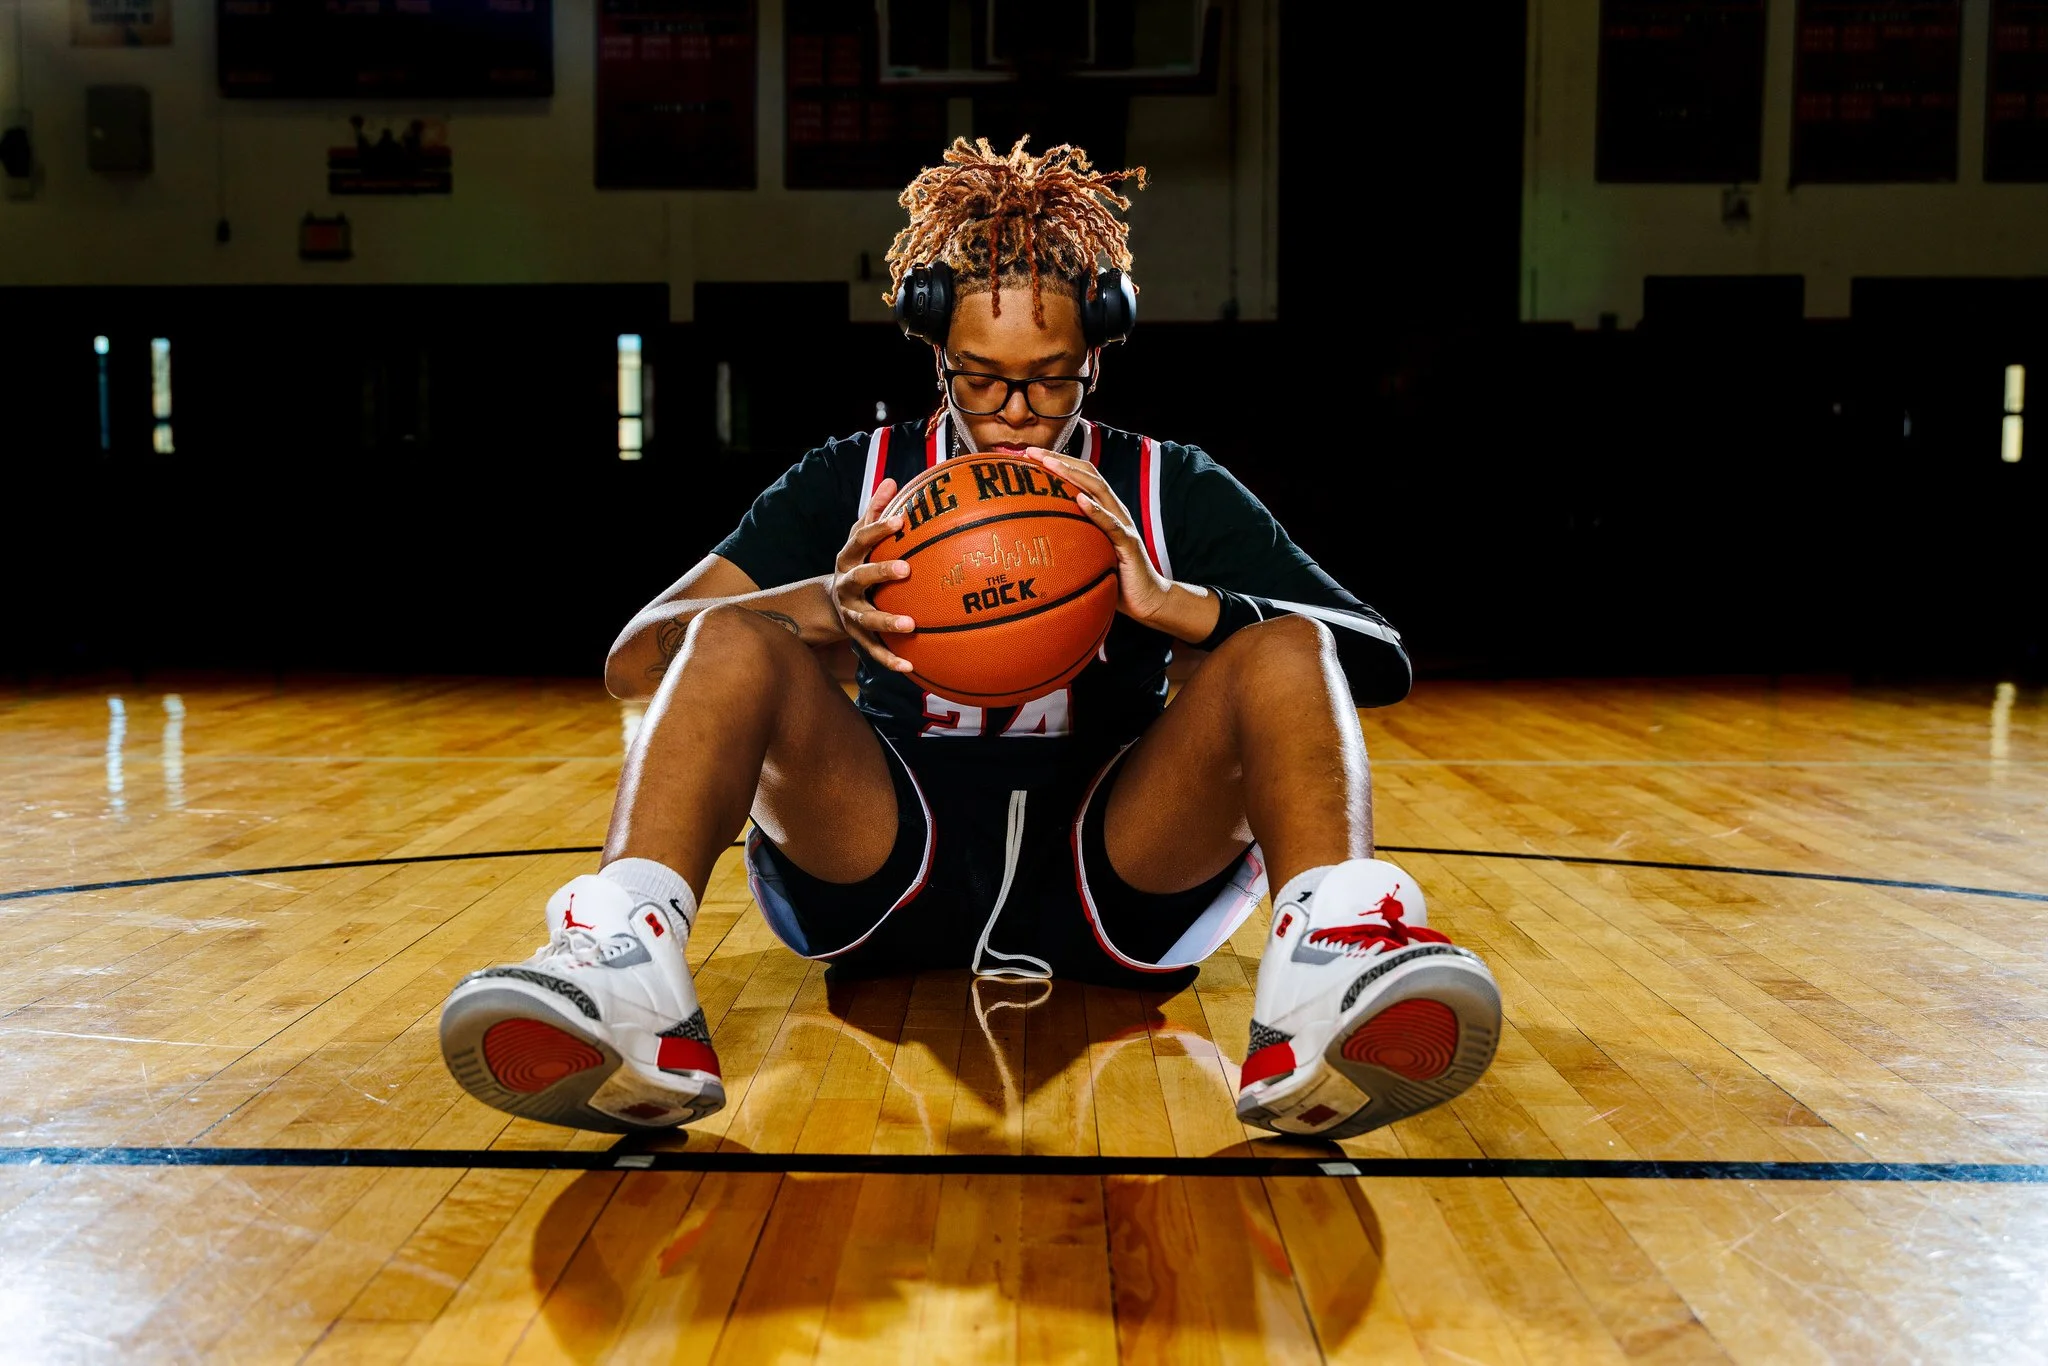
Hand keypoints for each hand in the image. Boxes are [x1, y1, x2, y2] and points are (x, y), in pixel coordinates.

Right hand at [831, 478, 917, 672]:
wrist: (831, 602)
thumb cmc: (857, 562)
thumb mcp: (859, 536)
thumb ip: (875, 510)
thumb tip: (893, 480)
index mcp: (848, 557)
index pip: (861, 538)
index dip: (880, 528)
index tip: (902, 519)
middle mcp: (846, 585)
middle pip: (861, 577)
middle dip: (881, 572)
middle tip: (906, 569)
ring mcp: (850, 613)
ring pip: (866, 619)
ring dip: (887, 622)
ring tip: (912, 625)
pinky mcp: (857, 637)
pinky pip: (874, 650)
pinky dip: (890, 659)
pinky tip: (911, 668)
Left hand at [1026, 449, 1173, 621]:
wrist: (1146, 599)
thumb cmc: (1113, 578)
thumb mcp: (1085, 555)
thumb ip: (1066, 542)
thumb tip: (1029, 542)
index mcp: (1103, 510)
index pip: (1079, 476)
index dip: (1056, 461)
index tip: (1027, 455)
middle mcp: (1114, 510)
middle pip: (1087, 474)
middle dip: (1059, 459)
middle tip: (1031, 451)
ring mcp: (1123, 524)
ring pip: (1098, 490)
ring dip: (1073, 475)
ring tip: (1051, 464)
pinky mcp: (1129, 543)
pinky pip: (1111, 524)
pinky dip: (1095, 510)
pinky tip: (1080, 500)